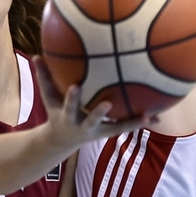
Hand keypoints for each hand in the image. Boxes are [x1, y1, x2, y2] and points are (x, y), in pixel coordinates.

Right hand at [34, 57, 154, 150]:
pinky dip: (140, 122)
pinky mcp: (109, 133)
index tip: (75, 86)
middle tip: (109, 103)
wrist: (62, 141)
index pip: (69, 106)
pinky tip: (158, 117)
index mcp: (68, 117)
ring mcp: (98, 132)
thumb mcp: (48, 98)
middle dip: (99, 113)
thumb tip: (37, 55)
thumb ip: (44, 78)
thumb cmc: (56, 112)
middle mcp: (84, 127)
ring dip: (131, 123)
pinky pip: (126, 127)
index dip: (72, 98)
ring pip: (116, 129)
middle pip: (92, 120)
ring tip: (148, 117)